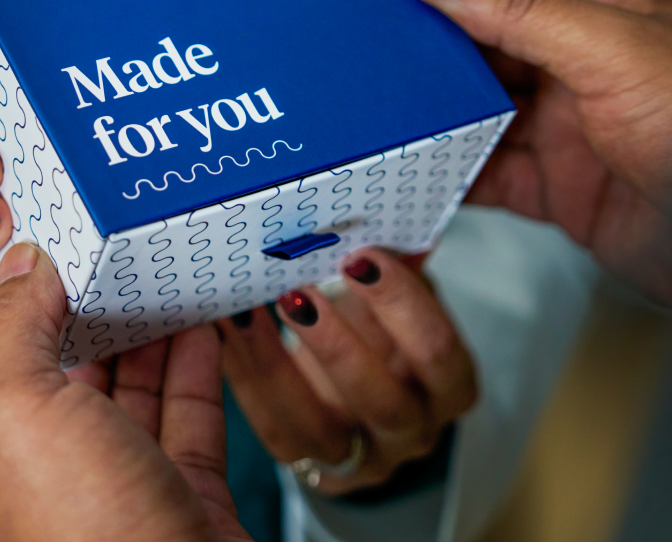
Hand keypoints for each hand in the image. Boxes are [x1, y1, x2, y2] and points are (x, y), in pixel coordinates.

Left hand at [0, 244, 250, 541]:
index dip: (8, 327)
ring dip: (145, 339)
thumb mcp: (16, 412)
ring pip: (129, 402)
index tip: (38, 270)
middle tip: (108, 265)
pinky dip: (195, 370)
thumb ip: (12, 331)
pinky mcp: (183, 505)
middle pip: (62, 389)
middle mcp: (46, 497)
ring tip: (157, 281)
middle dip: (86, 324)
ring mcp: (118, 503)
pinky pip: (187, 423)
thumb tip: (19, 268)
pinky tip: (201, 329)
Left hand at [221, 248, 476, 494]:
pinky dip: (246, 375)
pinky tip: (224, 328)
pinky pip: (274, 427)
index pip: (440, 356)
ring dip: (278, 366)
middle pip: (385, 402)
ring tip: (244, 311)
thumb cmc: (381, 331)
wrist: (355, 393)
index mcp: (447, 387)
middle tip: (299, 289)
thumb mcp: (397, 298)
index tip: (362, 256)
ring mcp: (358, 457)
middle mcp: (410, 431)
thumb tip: (394, 208)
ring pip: (321, 430)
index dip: (404, 306)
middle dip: (339, 345)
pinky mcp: (306, 463)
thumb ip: (399, 262)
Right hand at [409, 0, 671, 304]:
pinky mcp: (563, 192)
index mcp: (608, 16)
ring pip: (483, 116)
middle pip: (490, 53)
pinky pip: (492, 178)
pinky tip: (416, 171)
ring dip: (437, 117)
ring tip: (380, 112)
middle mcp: (585, 70)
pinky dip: (452, 176)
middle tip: (370, 56)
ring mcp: (572, 133)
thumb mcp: (615, 49)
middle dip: (434, 56)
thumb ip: (522, 10)